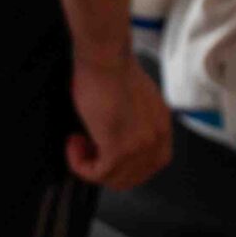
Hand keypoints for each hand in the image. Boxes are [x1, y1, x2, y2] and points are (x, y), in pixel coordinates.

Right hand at [66, 50, 172, 189]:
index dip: (126, 165)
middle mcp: (156, 137)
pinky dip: (79, 163)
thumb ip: (134, 123)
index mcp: (162, 124)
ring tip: (78, 141)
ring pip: (114, 178)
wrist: (106, 58)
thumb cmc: (111, 70)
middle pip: (133, 177)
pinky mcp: (118, 149)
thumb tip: (115, 139)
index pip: (152, 164)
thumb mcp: (134, 100)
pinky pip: (97, 173)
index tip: (104, 152)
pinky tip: (73, 142)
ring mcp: (140, 145)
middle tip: (87, 149)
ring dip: (89, 165)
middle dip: (106, 170)